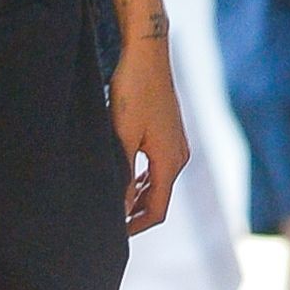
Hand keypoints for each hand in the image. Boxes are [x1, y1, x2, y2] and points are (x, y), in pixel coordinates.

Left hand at [109, 37, 189, 235]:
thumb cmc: (133, 91)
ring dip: (139, 195)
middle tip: (110, 222)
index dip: (137, 225)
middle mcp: (179, 156)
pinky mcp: (170, 132)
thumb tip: (119, 207)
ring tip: (114, 203)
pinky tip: (126, 176)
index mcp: (170, 162)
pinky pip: (158, 165)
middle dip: (137, 213)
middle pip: (160, 197)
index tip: (116, 235)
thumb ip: (122, 174)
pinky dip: (143, 177)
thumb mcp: (122, 135)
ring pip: (159, 181)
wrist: (147, 54)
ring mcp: (177, 143)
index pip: (157, 209)